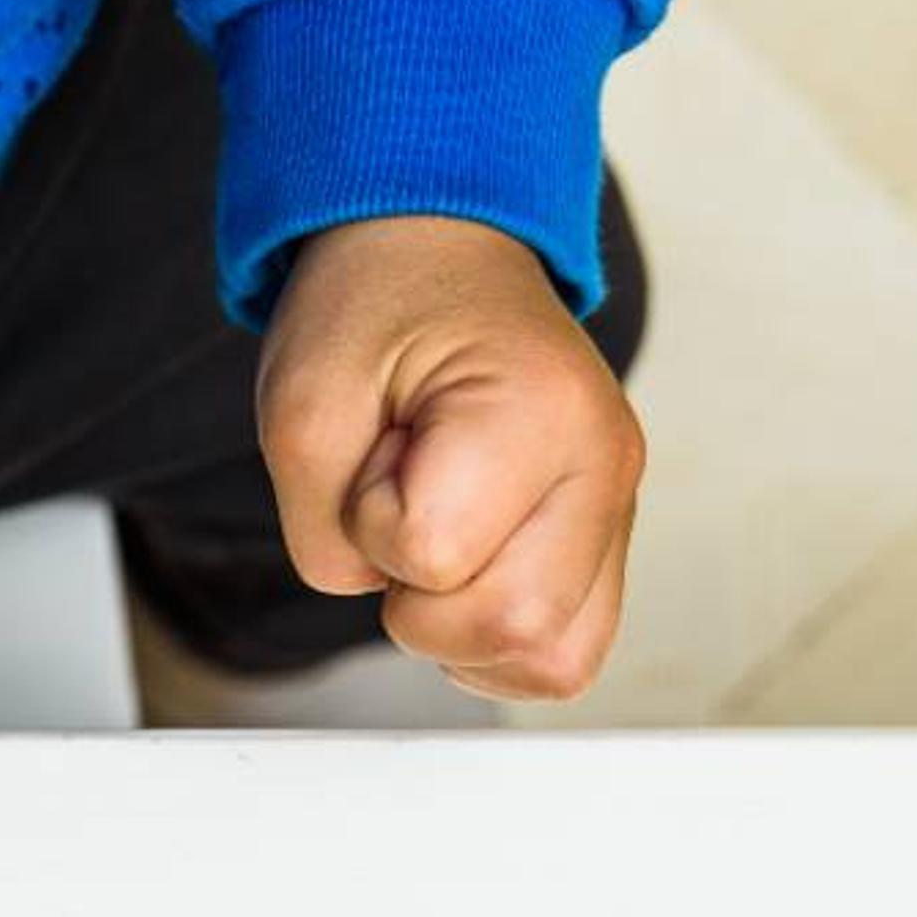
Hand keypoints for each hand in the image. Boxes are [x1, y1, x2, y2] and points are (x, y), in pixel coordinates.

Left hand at [256, 216, 645, 701]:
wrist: (437, 256)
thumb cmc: (378, 311)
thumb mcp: (301, 404)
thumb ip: (320, 526)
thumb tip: (381, 596)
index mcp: (538, 410)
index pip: (433, 554)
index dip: (371, 524)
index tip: (377, 455)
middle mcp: (604, 465)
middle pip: (514, 629)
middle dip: (418, 599)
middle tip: (400, 508)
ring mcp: (616, 509)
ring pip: (552, 660)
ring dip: (459, 632)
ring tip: (434, 538)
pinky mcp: (604, 543)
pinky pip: (560, 654)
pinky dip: (495, 645)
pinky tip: (461, 575)